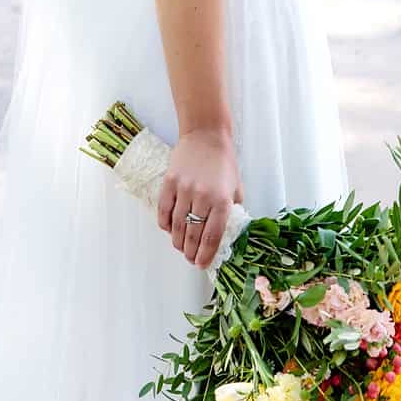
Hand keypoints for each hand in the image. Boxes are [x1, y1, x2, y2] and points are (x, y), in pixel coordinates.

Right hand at [156, 126, 243, 269]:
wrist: (206, 135)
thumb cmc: (223, 162)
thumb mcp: (236, 187)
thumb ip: (232, 210)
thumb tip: (226, 232)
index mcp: (222, 201)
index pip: (212, 237)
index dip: (206, 255)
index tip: (202, 265)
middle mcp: (203, 197)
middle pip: (193, 235)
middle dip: (191, 253)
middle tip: (190, 260)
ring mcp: (184, 190)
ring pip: (177, 226)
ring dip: (178, 242)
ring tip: (181, 248)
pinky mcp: (169, 183)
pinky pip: (164, 211)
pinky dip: (165, 224)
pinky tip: (169, 230)